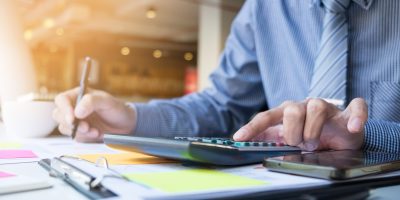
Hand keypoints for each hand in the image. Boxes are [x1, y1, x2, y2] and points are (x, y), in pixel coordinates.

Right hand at [52, 88, 135, 142]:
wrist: (125, 124)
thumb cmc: (116, 109)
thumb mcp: (107, 101)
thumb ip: (91, 102)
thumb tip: (77, 111)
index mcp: (78, 96)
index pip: (61, 100)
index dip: (64, 109)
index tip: (72, 118)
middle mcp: (74, 108)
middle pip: (58, 115)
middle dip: (71, 123)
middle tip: (86, 127)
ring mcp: (76, 120)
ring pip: (64, 127)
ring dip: (79, 131)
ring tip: (95, 131)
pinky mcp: (79, 132)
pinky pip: (74, 136)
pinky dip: (84, 137)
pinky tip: (97, 133)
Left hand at [233, 98, 367, 150]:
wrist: (340, 136)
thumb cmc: (312, 136)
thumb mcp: (290, 140)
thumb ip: (273, 140)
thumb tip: (251, 147)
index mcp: (286, 112)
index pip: (266, 117)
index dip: (252, 127)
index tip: (238, 138)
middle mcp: (303, 106)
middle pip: (291, 110)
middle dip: (292, 132)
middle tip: (299, 144)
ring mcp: (326, 107)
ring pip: (316, 107)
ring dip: (313, 131)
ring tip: (314, 143)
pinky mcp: (348, 111)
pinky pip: (355, 106)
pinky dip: (355, 117)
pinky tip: (351, 127)